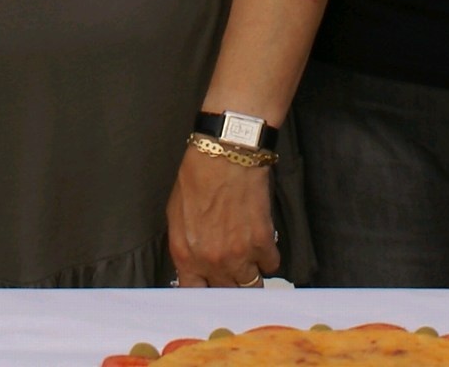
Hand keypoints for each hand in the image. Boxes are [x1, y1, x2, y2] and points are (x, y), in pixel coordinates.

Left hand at [166, 146, 277, 287]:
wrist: (225, 155)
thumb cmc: (198, 178)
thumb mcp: (177, 216)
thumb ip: (186, 247)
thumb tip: (194, 265)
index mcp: (186, 255)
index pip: (194, 293)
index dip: (205, 291)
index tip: (212, 288)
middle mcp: (211, 261)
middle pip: (226, 293)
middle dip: (231, 284)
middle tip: (235, 273)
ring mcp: (238, 254)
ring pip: (252, 285)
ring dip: (252, 273)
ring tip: (251, 260)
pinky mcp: (262, 241)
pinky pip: (271, 263)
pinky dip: (269, 256)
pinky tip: (262, 241)